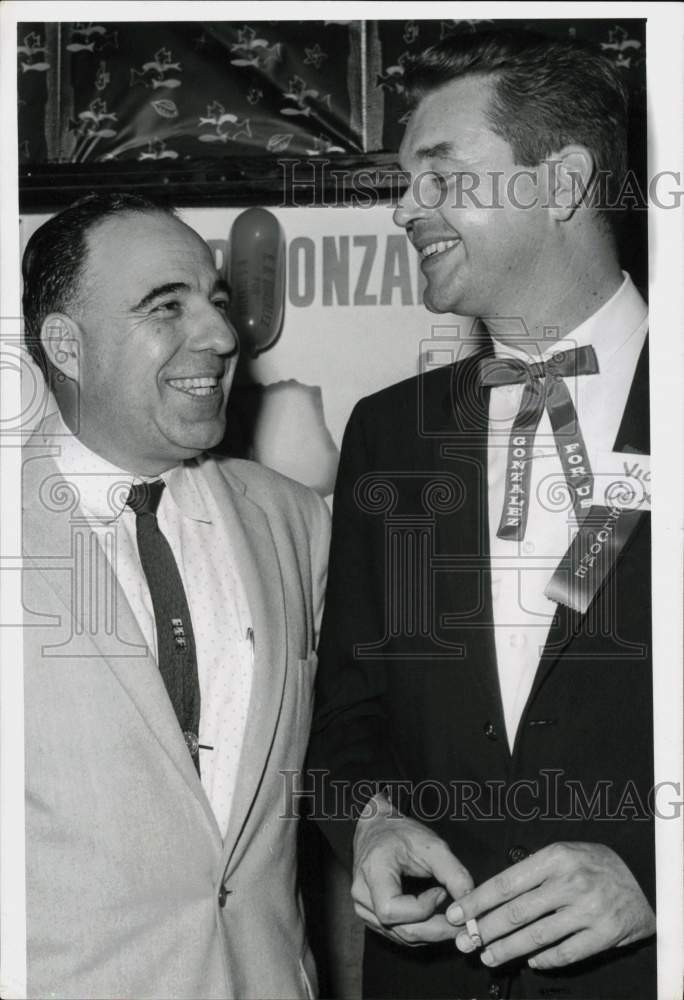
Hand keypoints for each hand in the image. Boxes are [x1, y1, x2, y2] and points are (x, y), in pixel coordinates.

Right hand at [352, 794, 472, 945]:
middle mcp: (362, 896)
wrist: (377, 830)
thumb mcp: (431, 844)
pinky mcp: (372, 917)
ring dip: (432, 933)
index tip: (442, 892)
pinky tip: (438, 920)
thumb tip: (470, 900)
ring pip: (402, 936)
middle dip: (436, 929)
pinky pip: (399, 933)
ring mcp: (364, 909)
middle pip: (401, 929)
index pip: (391, 909)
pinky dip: (422, 931)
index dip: (422, 909)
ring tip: (454, 921)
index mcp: (372, 872)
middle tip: (463, 923)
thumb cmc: (401, 833)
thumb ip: (453, 872)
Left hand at [446, 842, 654, 969]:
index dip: (477, 901)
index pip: (505, 883)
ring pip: (536, 936)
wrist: (645, 878)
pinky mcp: (604, 934)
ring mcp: (588, 910)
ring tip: (487, 956)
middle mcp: (569, 883)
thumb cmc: (595, 864)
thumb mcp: (565, 853)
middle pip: (516, 913)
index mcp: (555, 858)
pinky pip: (565, 952)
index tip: (456, 914)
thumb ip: (533, 871)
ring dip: (507, 949)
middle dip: (484, 930)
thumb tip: (492, 895)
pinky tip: (530, 961)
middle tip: (464, 942)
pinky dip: (544, 959)